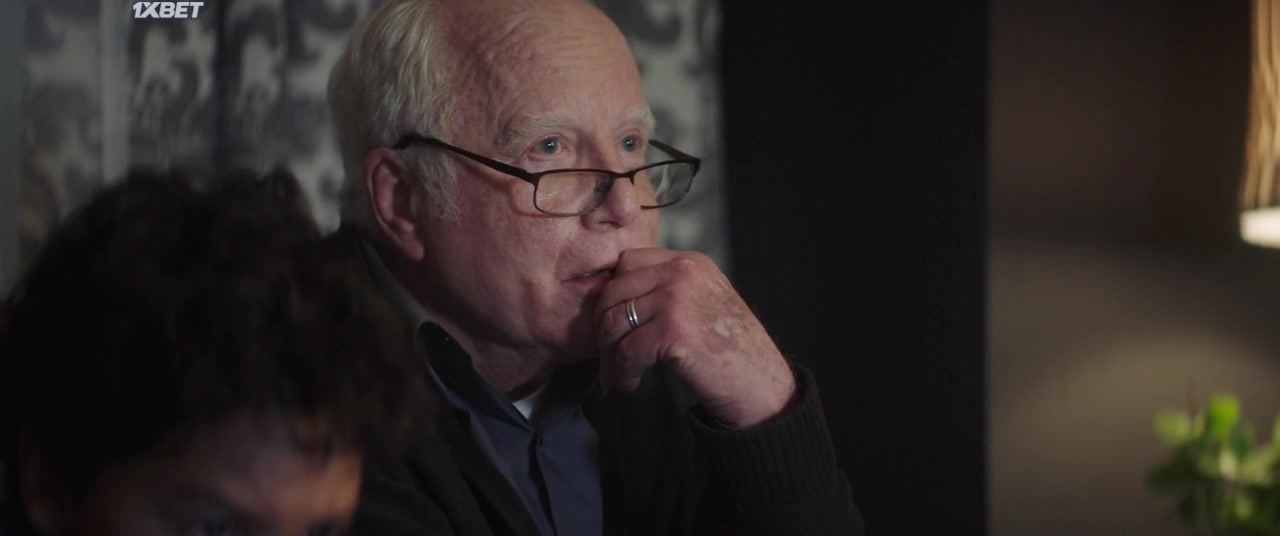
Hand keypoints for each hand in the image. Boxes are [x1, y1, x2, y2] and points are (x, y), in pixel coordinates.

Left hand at [594, 248, 795, 427]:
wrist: (763, 386)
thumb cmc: (732, 352)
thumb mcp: (703, 302)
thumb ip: (668, 290)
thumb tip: (613, 301)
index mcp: (690, 262)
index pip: (628, 262)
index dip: (612, 295)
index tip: (612, 325)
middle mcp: (683, 272)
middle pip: (614, 289)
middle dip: (603, 327)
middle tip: (607, 358)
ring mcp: (678, 298)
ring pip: (615, 321)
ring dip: (610, 355)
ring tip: (617, 376)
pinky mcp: (674, 330)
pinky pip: (627, 350)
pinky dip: (623, 372)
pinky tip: (630, 385)